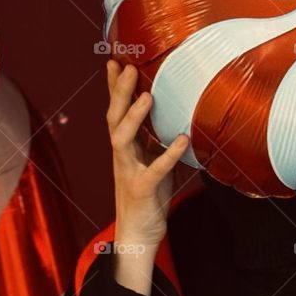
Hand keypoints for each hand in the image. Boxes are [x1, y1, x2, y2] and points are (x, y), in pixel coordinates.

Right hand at [106, 61, 188, 292]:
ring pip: (122, 139)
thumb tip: (175, 118)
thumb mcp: (152, 163)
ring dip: (134, 117)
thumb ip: (156, 142)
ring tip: (147, 96)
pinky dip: (169, 154)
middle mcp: (121, 156)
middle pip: (114, 118)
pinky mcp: (142, 190)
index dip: (113, 87)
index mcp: (124, 147)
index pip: (116, 111)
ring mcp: (128, 172)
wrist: (138, 235)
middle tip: (126, 66)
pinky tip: (182, 139)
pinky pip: (155, 170)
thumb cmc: (147, 197)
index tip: (114, 60)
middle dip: (118, 92)